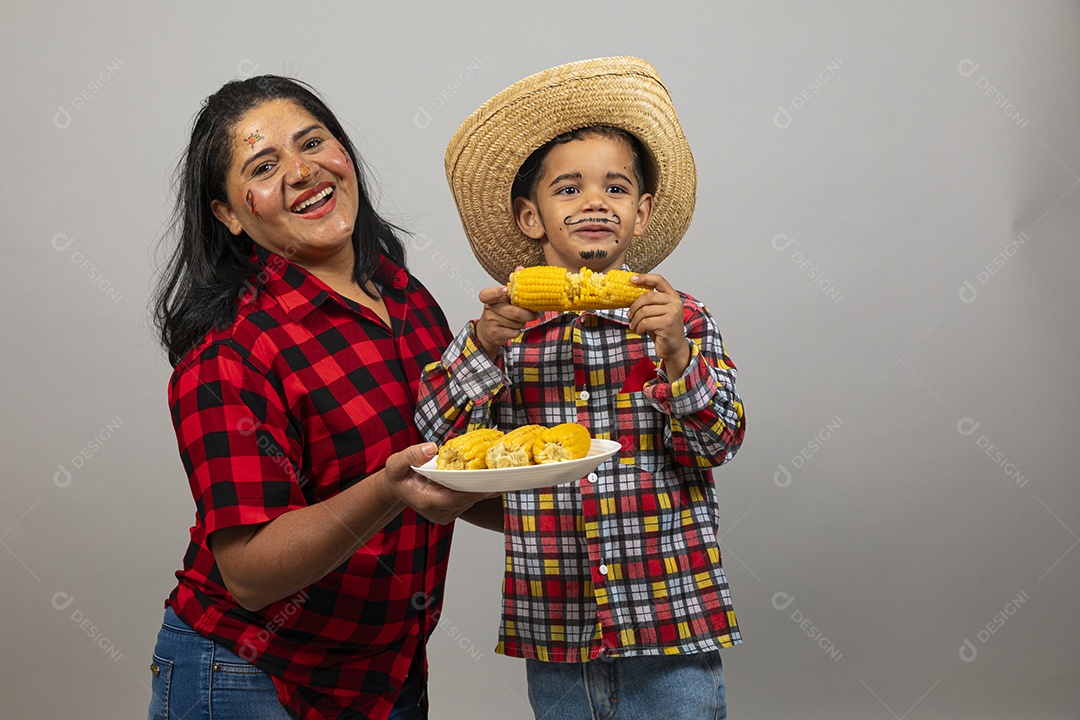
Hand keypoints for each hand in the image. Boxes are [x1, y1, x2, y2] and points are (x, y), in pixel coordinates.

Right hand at [378, 443, 497, 524]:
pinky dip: (477, 487)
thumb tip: (432, 449)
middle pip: (467, 499)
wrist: (397, 488)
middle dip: (483, 486)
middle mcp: (440, 512)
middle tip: (503, 473)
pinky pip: (469, 498)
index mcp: (427, 502)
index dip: (475, 493)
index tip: (492, 486)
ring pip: (470, 500)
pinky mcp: (453, 510)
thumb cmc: (398, 476)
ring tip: (498, 472)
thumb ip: (411, 455)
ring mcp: (447, 513)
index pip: (455, 499)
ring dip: (482, 486)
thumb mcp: (396, 463)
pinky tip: (487, 476)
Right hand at [474, 280, 538, 357]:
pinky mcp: (495, 334)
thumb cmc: (500, 312)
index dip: (496, 292)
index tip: (505, 290)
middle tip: (534, 314)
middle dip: (527, 314)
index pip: (487, 294)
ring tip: (520, 320)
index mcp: (491, 298)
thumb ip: (513, 284)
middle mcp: (489, 309)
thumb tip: (520, 268)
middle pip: (513, 312)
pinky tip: (514, 328)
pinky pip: (514, 332)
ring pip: (516, 323)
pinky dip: (518, 330)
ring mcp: (491, 322)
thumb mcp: (504, 298)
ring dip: (523, 322)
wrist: (488, 332)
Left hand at [627, 273, 690, 377]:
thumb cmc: (663, 329)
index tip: (632, 279)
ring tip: (634, 325)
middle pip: (647, 296)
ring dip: (635, 320)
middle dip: (634, 306)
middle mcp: (675, 302)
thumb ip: (650, 302)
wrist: (674, 348)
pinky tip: (640, 331)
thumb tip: (629, 293)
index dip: (644, 278)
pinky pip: (645, 322)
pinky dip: (639, 327)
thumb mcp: (657, 312)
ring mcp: (673, 312)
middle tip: (629, 315)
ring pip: (644, 311)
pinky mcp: (667, 324)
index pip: (659, 280)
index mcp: (672, 296)